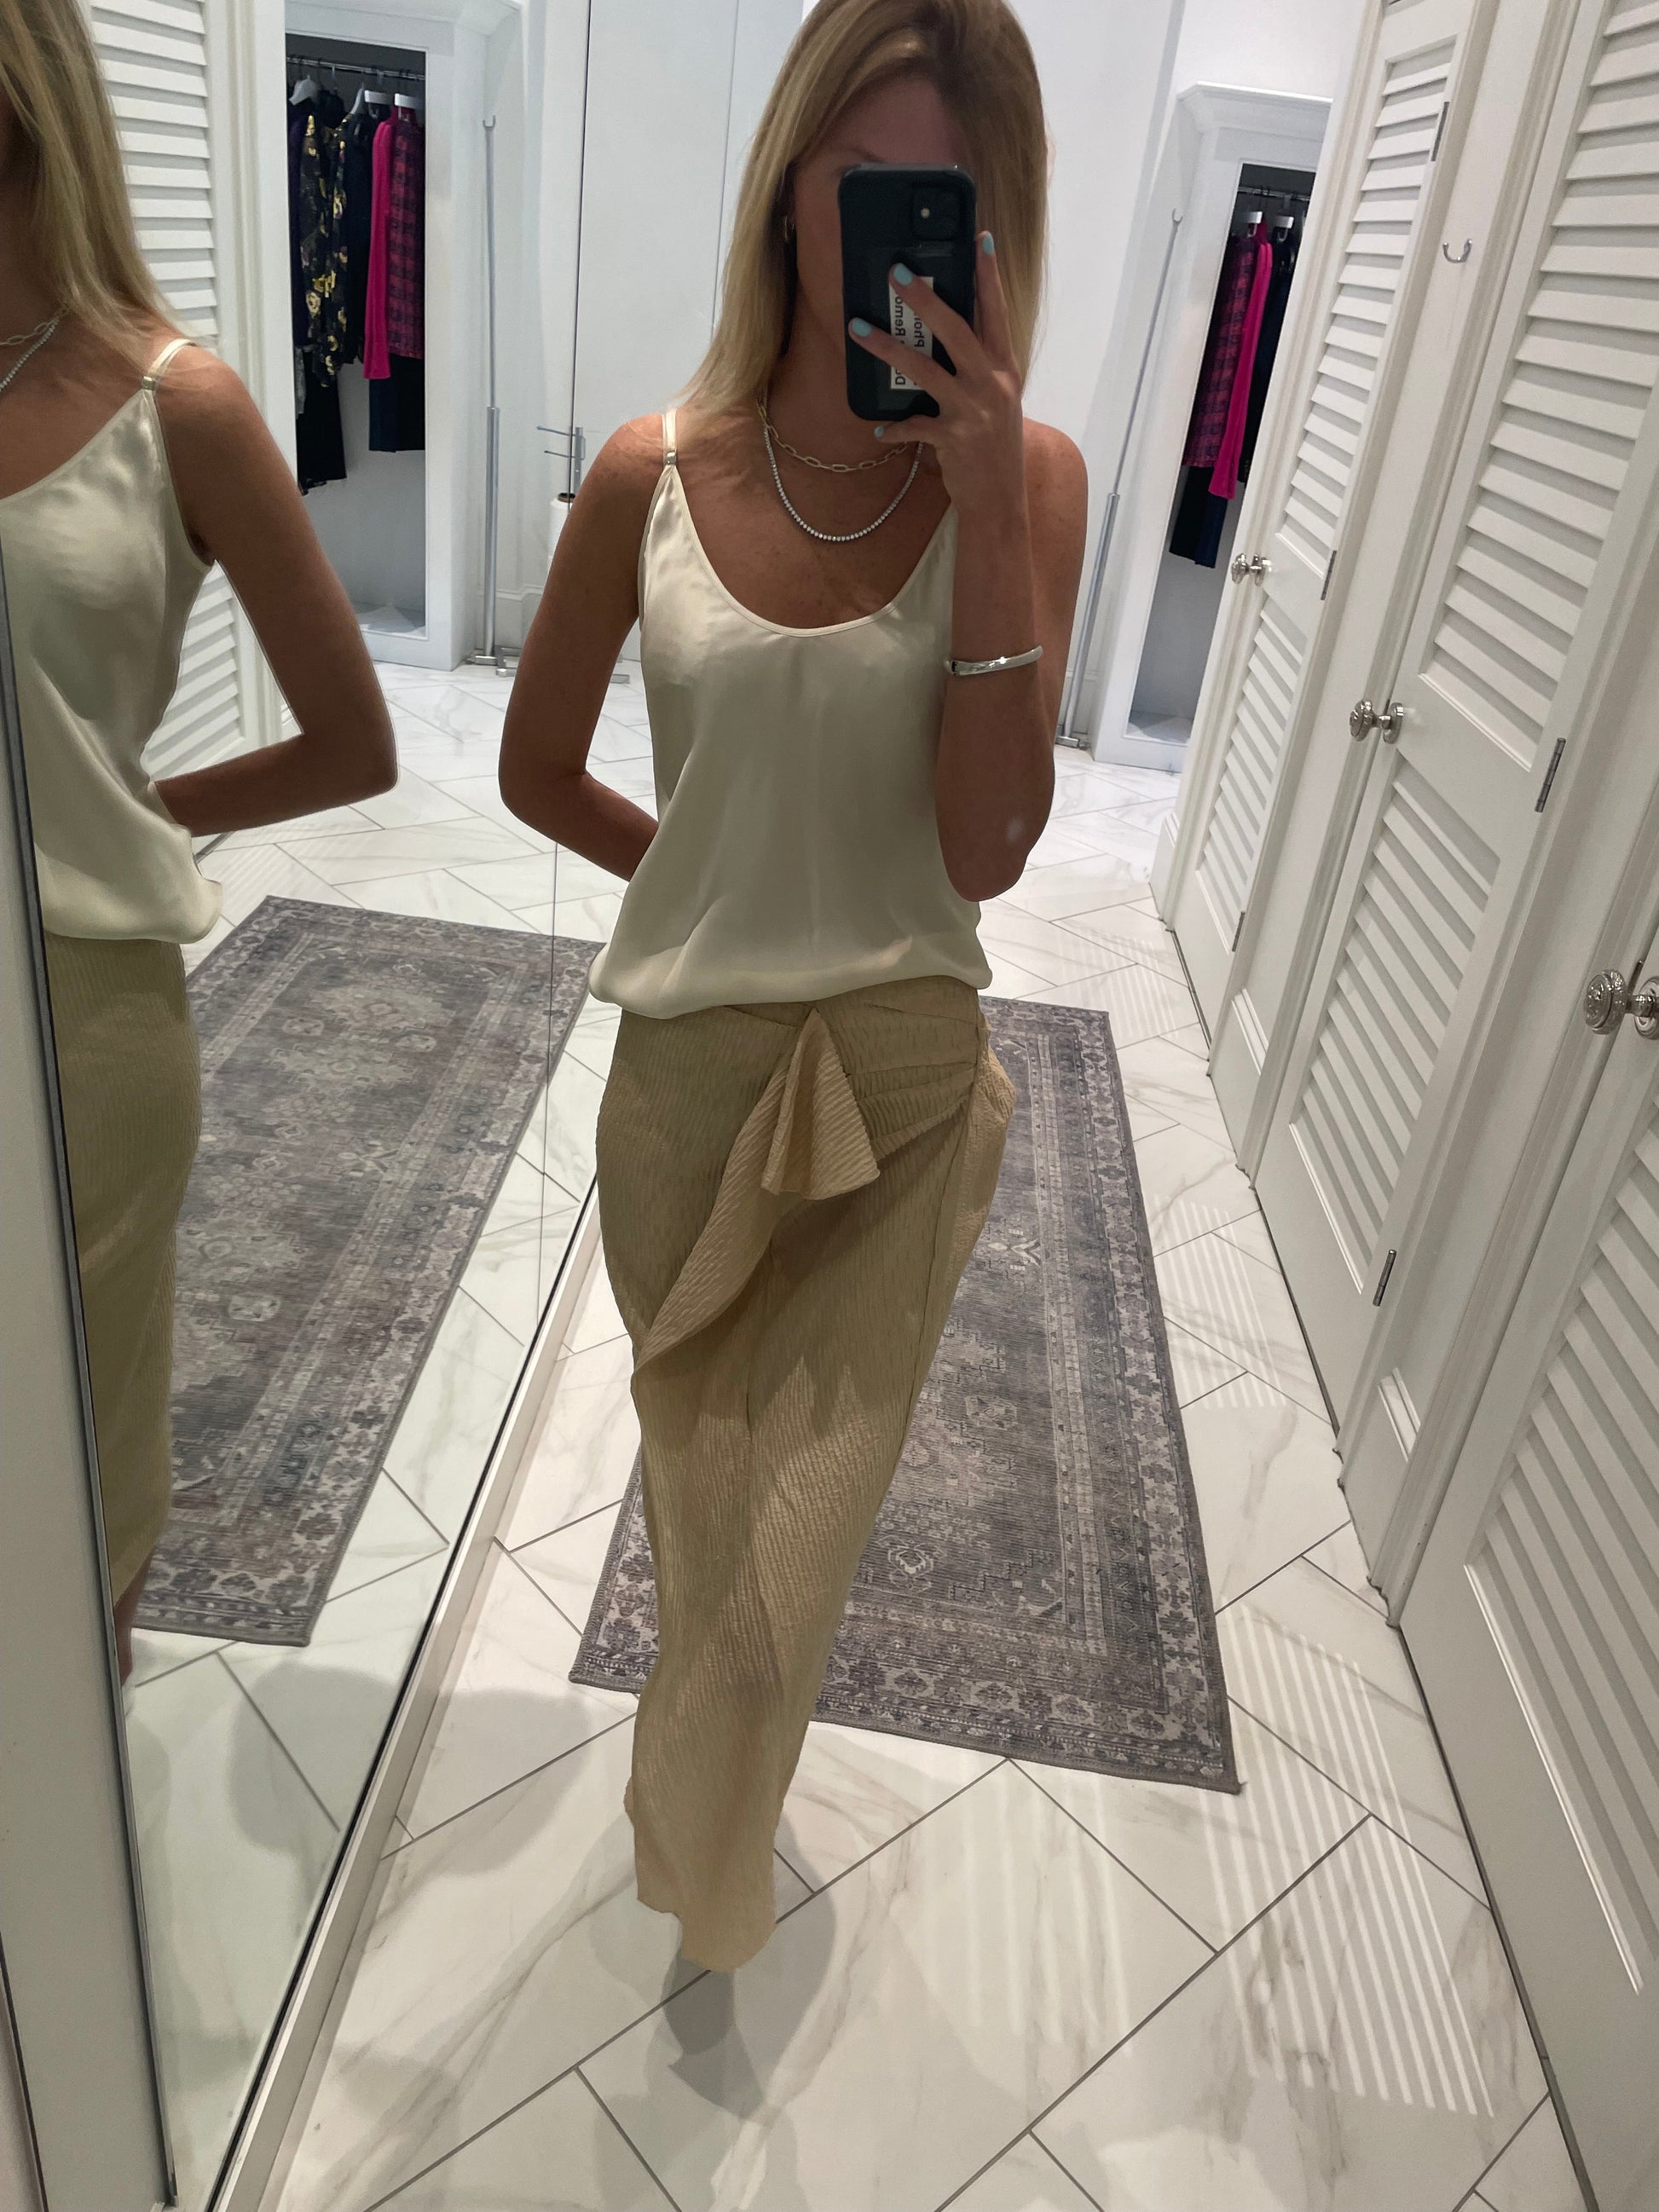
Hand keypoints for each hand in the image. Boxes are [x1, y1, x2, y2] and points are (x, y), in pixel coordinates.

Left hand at [848, 234, 1026, 523]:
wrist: (1001, 501)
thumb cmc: (993, 448)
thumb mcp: (995, 402)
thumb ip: (976, 371)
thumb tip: (939, 342)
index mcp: (1004, 369)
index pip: (996, 313)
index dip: (988, 276)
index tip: (980, 238)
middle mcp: (992, 383)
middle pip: (957, 330)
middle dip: (925, 300)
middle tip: (899, 272)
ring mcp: (974, 410)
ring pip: (925, 370)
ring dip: (888, 349)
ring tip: (858, 330)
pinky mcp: (955, 438)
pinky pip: (915, 425)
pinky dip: (896, 428)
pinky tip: (880, 431)